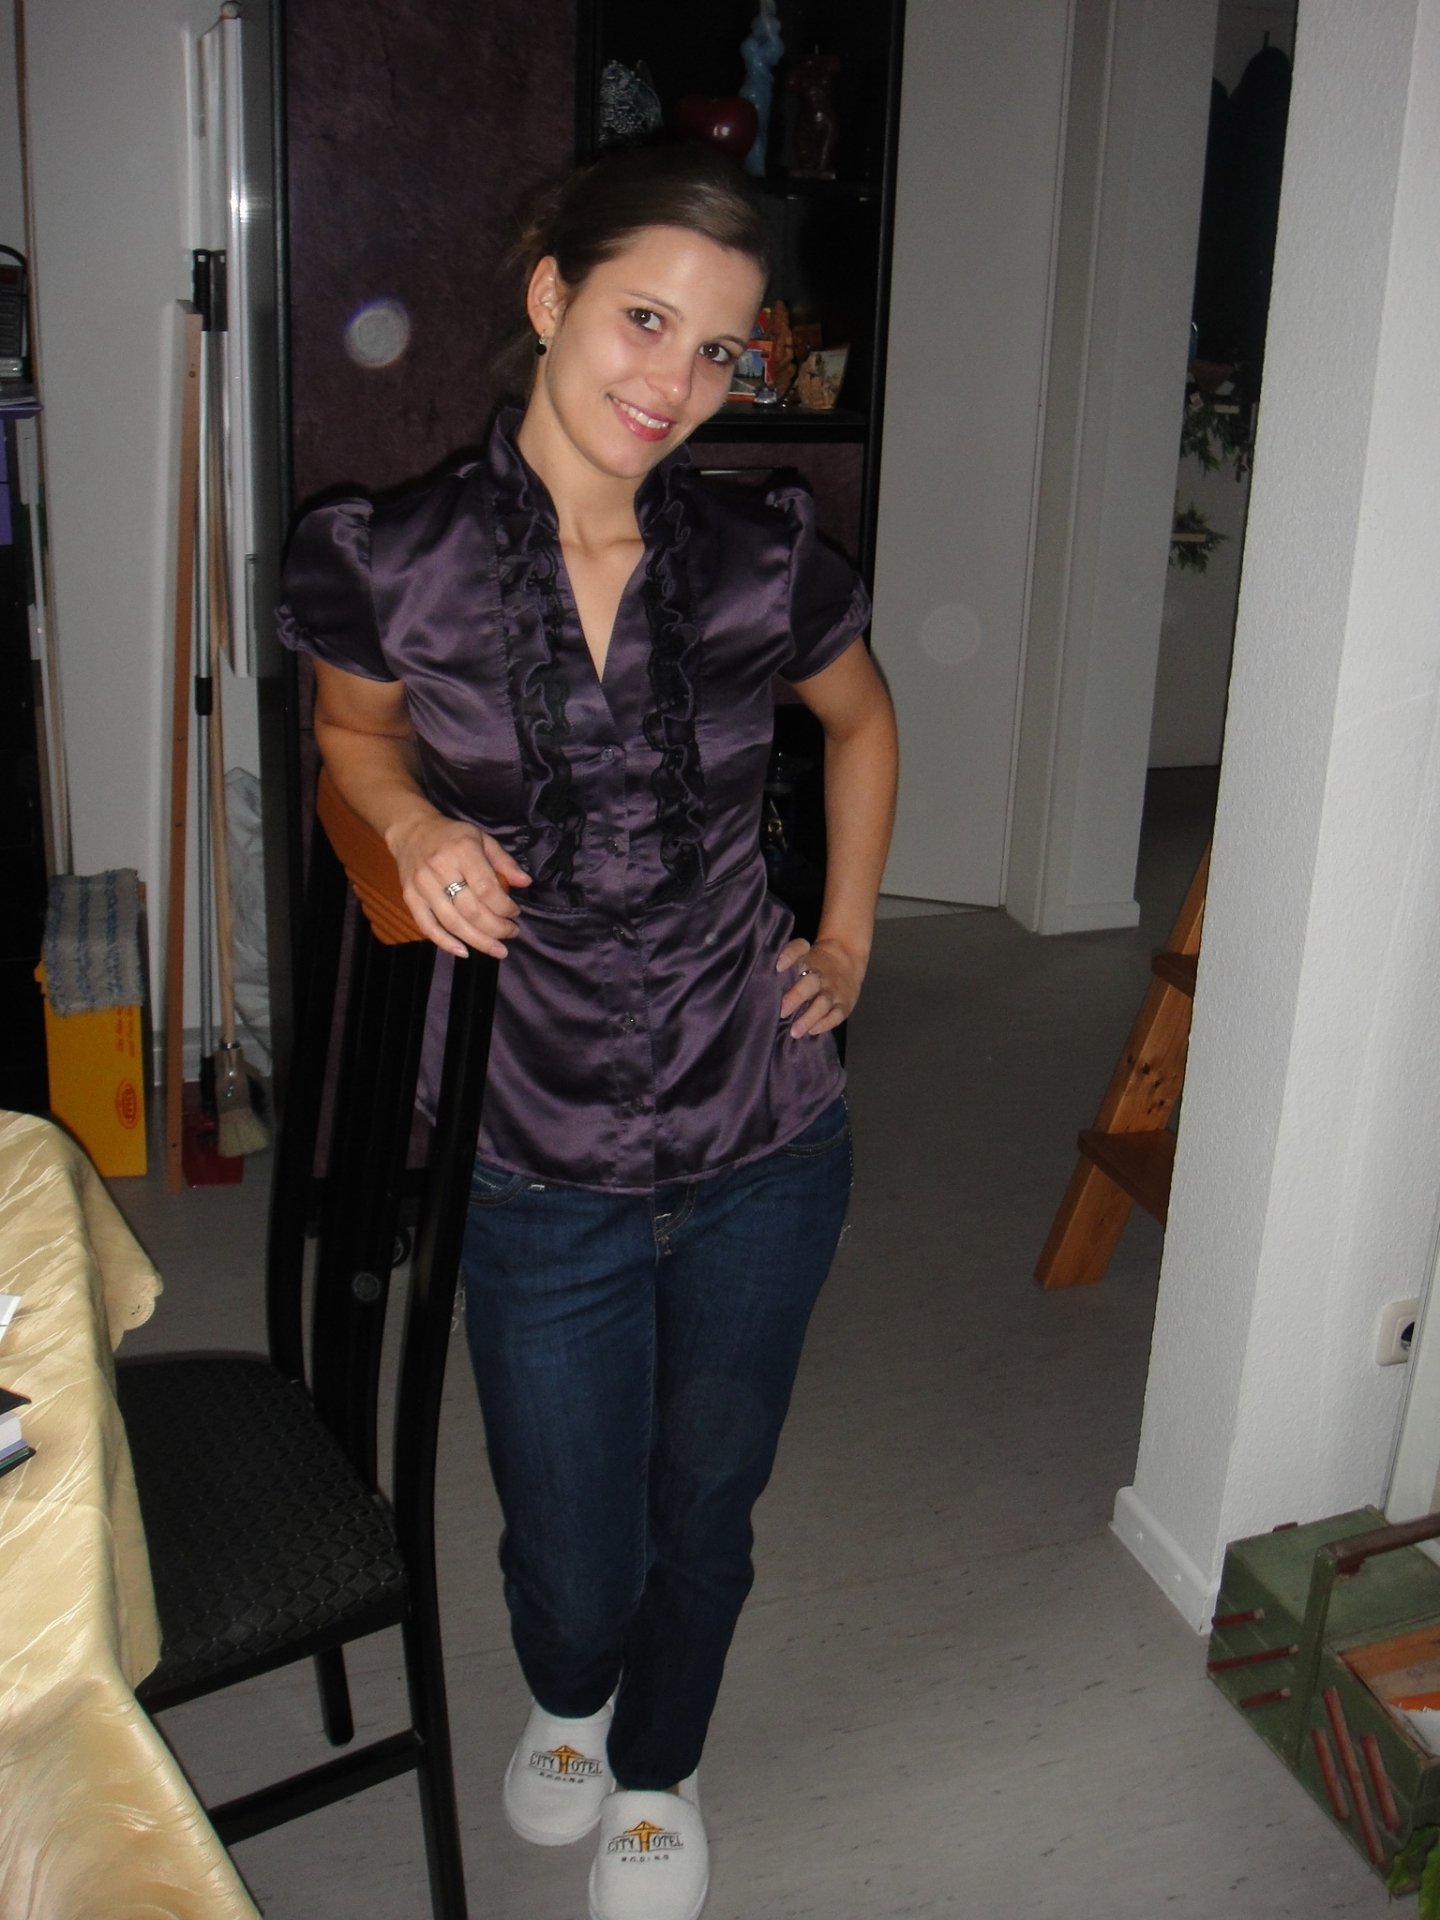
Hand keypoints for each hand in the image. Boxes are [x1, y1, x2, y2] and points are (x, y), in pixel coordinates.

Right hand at [387, 809, 531, 959]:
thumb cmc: (452, 836)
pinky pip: (427, 926)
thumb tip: (525, 883)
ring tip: (497, 949)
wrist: (411, 830)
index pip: (487, 889)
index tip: (515, 913)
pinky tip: (464, 952)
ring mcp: (422, 886)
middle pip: (471, 910)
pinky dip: (445, 942)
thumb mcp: (483, 839)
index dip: (504, 907)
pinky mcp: (410, 898)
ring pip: (452, 922)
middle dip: (495, 928)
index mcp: (462, 852)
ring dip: (478, 940)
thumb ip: (504, 862)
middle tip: (511, 934)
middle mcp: (440, 869)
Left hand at [776, 935, 865, 1038]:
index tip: (778, 967)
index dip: (789, 957)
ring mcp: (833, 991)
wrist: (847, 959)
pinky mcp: (844, 1004)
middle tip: (782, 1011)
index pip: (799, 951)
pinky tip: (812, 1030)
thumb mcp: (803, 952)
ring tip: (794, 1031)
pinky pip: (837, 1015)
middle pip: (810, 984)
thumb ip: (788, 956)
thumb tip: (775, 967)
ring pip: (822, 1004)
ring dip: (809, 1018)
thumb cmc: (815, 962)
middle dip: (796, 997)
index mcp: (808, 961)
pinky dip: (825, 1023)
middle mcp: (820, 976)